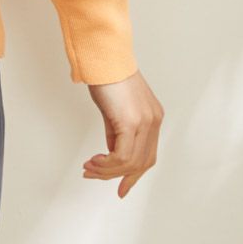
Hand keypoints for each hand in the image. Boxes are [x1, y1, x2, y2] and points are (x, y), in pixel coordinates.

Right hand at [82, 69, 163, 197]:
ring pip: (131, 162)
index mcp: (152, 117)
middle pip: (141, 163)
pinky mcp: (131, 122)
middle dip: (116, 175)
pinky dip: (107, 163)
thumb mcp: (114, 108)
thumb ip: (116, 131)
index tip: (121, 187)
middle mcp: (154, 121)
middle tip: (94, 175)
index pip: (147, 155)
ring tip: (89, 167)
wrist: (102, 56)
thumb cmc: (105, 74)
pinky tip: (94, 160)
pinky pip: (122, 155)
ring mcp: (145, 122)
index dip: (133, 175)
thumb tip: (112, 152)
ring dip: (107, 170)